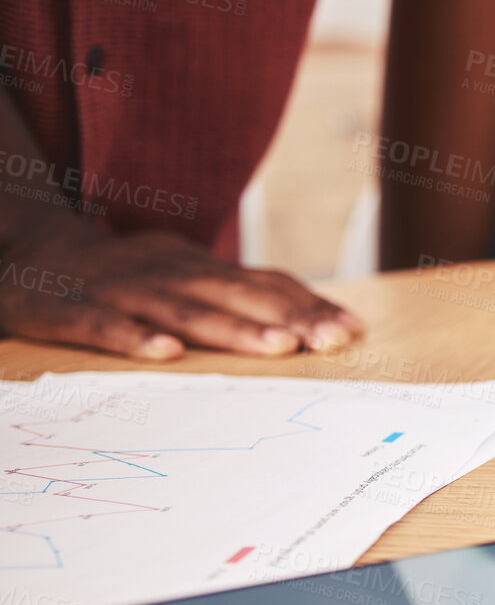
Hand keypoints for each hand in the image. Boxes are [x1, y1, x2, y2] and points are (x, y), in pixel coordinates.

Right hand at [0, 216, 363, 359]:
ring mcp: (120, 290)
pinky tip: (167, 353)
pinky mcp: (71, 309)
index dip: (308, 304)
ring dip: (232, 328)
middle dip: (288, 316)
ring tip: (277, 347)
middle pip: (235, 293)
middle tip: (331, 340)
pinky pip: (105, 324)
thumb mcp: (184, 275)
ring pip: (183, 310)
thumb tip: (307, 322)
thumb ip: (237, 297)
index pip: (263, 283)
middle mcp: (167, 273)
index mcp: (197, 268)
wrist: (25, 250)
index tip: (352, 330)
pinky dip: (135, 337)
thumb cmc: (125, 274)